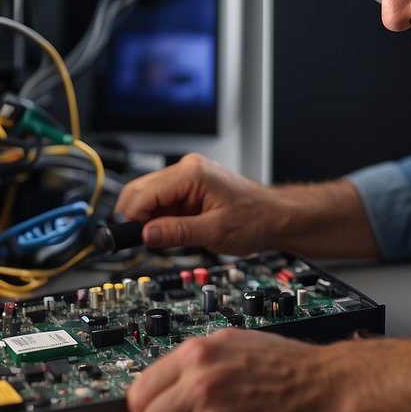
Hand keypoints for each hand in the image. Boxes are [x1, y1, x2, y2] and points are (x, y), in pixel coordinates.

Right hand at [114, 153, 280, 253]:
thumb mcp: (215, 232)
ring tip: (168, 238)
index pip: (144, 193)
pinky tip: (175, 230)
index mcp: (191, 173)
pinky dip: (161, 219)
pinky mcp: (188, 188)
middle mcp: (186, 169)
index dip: (134, 218)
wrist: (276, 217)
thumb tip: (146, 234)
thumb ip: (177, 233)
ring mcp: (187, 177)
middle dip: (138, 218)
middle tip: (146, 242)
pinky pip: (162, 202)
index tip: (133, 240)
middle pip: (140, 190)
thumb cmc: (256, 219)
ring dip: (150, 219)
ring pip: (148, 197)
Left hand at [125, 327, 343, 411]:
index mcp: (198, 350)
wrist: (325, 386)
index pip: (142, 384)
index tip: (159, 410)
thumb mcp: (234, 344)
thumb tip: (166, 382)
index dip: (150, 403)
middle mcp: (199, 374)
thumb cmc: (287, 368)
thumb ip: (197, 361)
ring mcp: (208, 405)